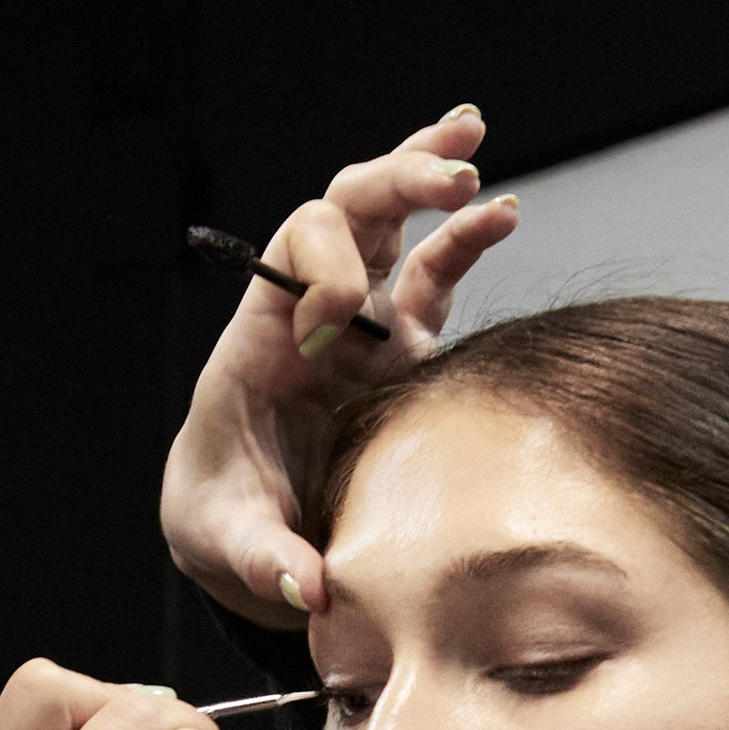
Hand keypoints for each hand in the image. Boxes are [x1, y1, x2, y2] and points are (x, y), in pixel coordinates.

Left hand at [160, 106, 520, 626]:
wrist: (238, 526)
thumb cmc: (224, 521)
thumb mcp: (231, 544)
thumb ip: (267, 562)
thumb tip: (312, 590)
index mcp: (262, 334)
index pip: (294, 252)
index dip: (324, 269)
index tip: (334, 328)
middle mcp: (313, 312)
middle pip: (348, 208)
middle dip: (396, 182)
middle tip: (451, 172)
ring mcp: (362, 324)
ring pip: (392, 221)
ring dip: (427, 175)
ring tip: (472, 139)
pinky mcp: (400, 350)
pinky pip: (434, 277)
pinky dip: (466, 239)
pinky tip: (504, 210)